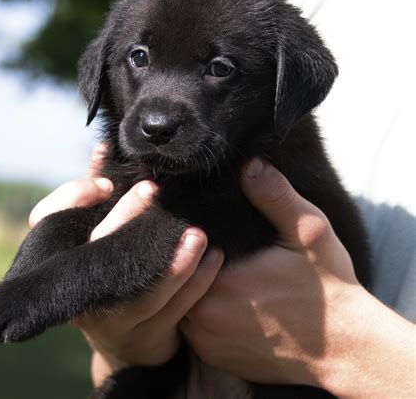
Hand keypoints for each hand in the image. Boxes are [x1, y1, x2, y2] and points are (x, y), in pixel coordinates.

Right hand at [29, 144, 223, 386]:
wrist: (127, 338)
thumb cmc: (111, 268)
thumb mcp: (100, 231)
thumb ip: (100, 194)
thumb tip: (104, 149)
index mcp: (64, 259)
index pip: (47, 222)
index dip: (72, 198)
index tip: (104, 182)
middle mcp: (81, 292)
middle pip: (98, 252)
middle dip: (125, 218)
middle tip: (151, 189)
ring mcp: (112, 321)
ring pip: (143, 294)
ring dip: (173, 264)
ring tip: (197, 234)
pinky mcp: (146, 339)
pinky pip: (174, 313)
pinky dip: (196, 284)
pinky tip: (214, 258)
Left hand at [180, 158, 414, 396]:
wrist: (346, 349)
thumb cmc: (328, 288)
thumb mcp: (308, 232)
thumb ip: (275, 196)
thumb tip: (248, 163)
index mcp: (220, 285)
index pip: (179, 251)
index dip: (182, 234)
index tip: (192, 221)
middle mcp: (204, 319)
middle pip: (174, 276)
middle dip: (182, 255)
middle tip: (193, 236)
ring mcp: (205, 342)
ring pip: (178, 300)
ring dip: (188, 281)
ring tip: (202, 258)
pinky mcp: (212, 356)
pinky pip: (189, 324)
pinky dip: (197, 305)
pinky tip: (216, 289)